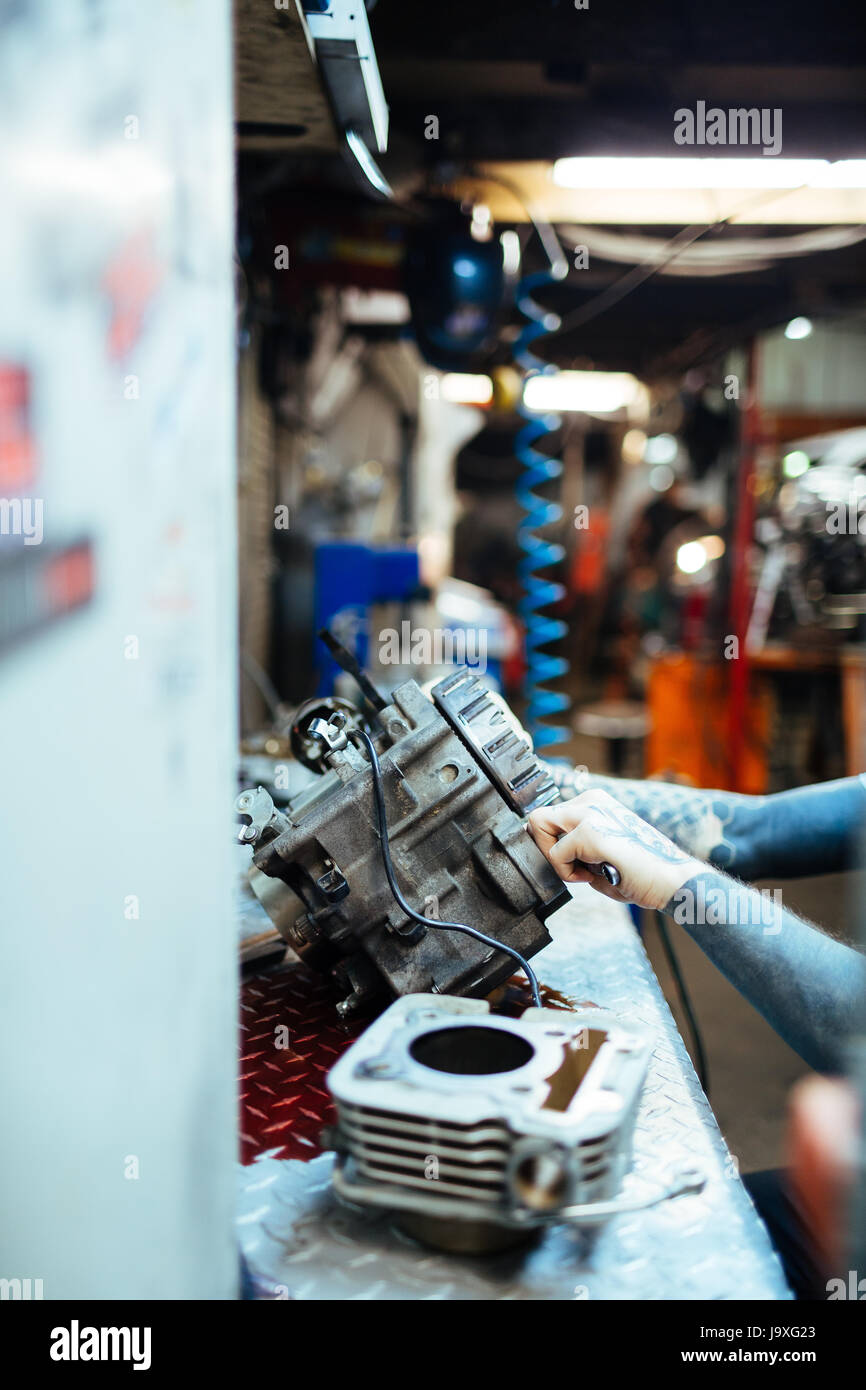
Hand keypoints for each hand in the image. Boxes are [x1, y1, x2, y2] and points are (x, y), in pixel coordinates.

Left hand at [528, 788, 702, 910]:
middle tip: (574, 868)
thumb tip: (544, 850)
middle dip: (547, 850)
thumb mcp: (600, 851)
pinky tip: (593, 877)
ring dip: (554, 858)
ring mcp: (590, 812)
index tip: (576, 862)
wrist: (672, 882)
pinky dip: (567, 874)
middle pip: (538, 818)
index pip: (549, 817)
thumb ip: (573, 845)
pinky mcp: (590, 831)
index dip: (553, 845)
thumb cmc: (640, 873)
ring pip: (538, 826)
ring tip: (583, 872)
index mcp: (594, 802)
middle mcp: (591, 800)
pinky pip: (555, 856)